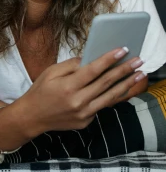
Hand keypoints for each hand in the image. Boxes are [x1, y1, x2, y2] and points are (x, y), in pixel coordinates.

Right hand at [17, 49, 146, 136]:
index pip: (93, 70)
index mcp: (68, 86)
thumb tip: (89, 59)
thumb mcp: (51, 71)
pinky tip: (124, 87)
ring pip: (110, 97)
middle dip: (124, 70)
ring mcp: (84, 114)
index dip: (109, 59)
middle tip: (138, 61)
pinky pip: (103, 106)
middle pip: (106, 83)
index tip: (123, 50)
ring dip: (127, 84)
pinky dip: (114, 96)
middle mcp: (78, 101)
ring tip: (139, 75)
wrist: (33, 116)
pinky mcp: (86, 121)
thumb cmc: (41, 90)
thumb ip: (71, 65)